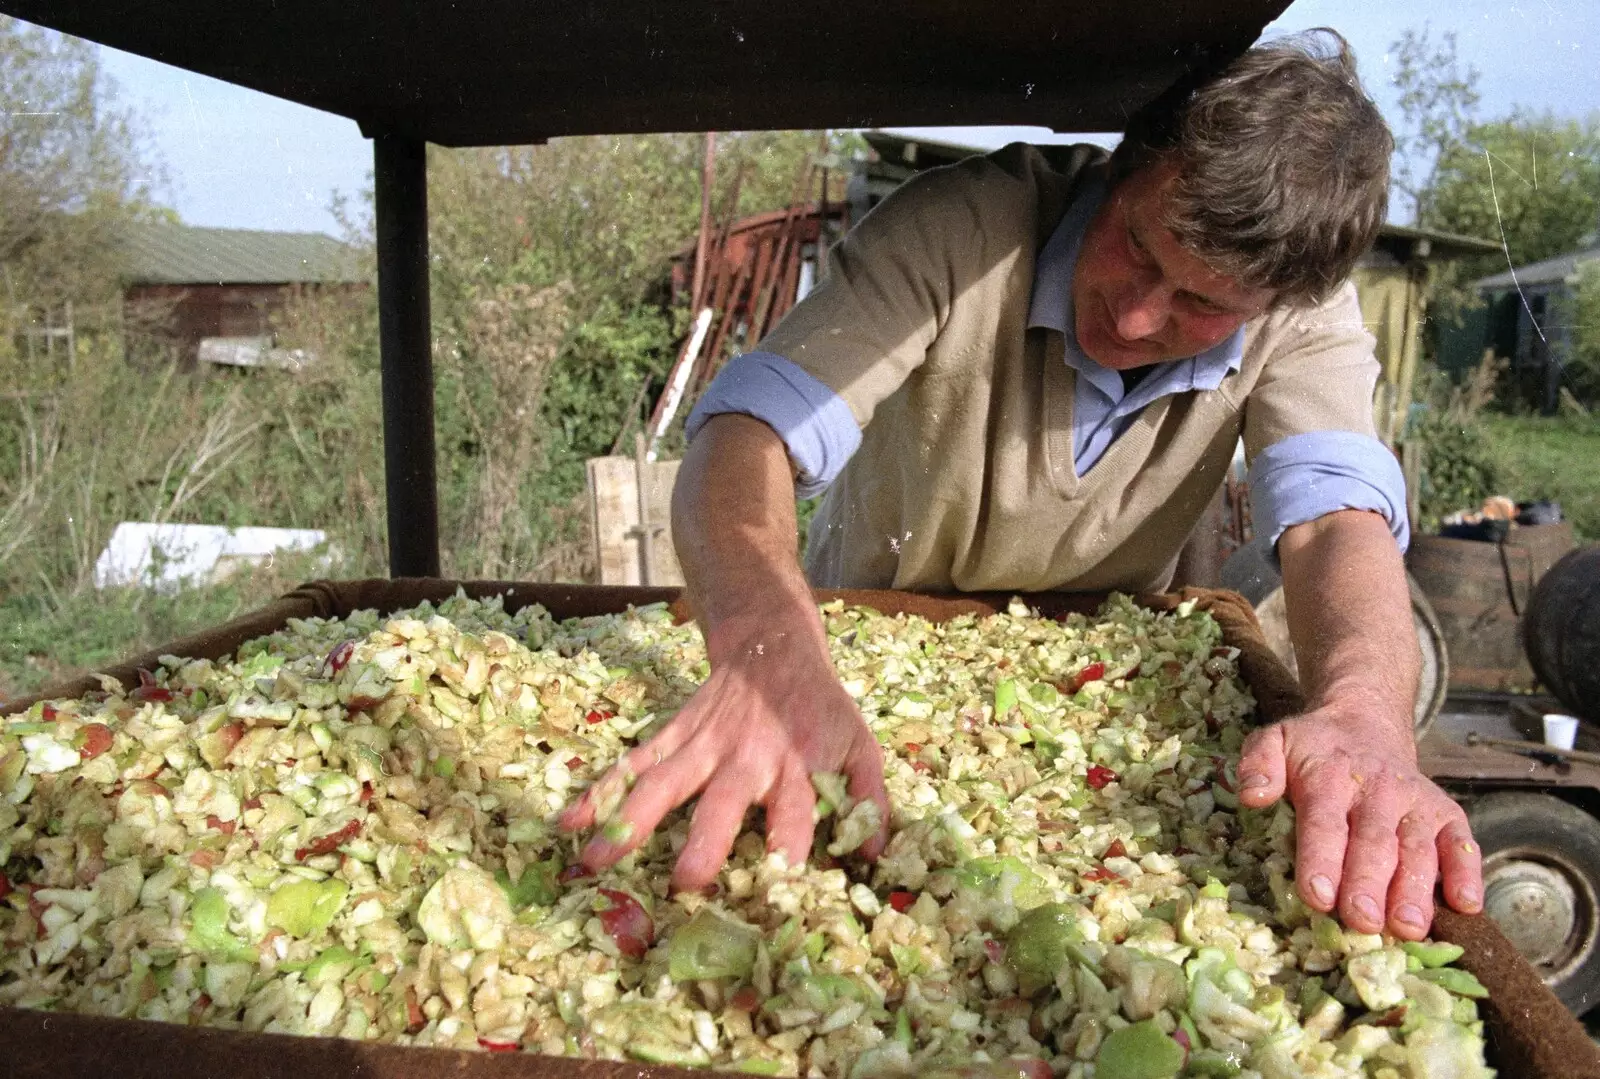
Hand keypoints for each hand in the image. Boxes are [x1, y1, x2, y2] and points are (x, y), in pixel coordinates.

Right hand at [557, 616, 888, 893]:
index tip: (777, 887)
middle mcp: (745, 757)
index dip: (787, 848)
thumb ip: (869, 799)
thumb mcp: (861, 746)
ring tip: (596, 862)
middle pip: (722, 800)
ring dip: (628, 821)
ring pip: (661, 783)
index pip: (794, 812)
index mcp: (796, 765)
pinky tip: (567, 822)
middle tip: (685, 883)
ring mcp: (702, 745)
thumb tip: (873, 853)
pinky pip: (634, 764)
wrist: (774, 648)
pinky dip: (599, 790)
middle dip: (704, 840)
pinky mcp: (674, 734)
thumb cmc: (820, 710)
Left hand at [1237, 703, 1482, 938]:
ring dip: (1415, 890)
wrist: (1365, 724)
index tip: (1317, 897)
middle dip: (1368, 884)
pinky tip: (1466, 904)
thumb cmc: (1313, 750)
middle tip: (1362, 921)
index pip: (1324, 822)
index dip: (1321, 860)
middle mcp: (1378, 792)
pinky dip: (1467, 873)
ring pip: (1419, 850)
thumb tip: (1251, 796)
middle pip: (1374, 843)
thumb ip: (1258, 765)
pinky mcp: (1447, 815)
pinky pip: (1462, 844)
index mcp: (1329, 778)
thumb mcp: (1274, 742)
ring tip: (1407, 927)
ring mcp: (1416, 804)